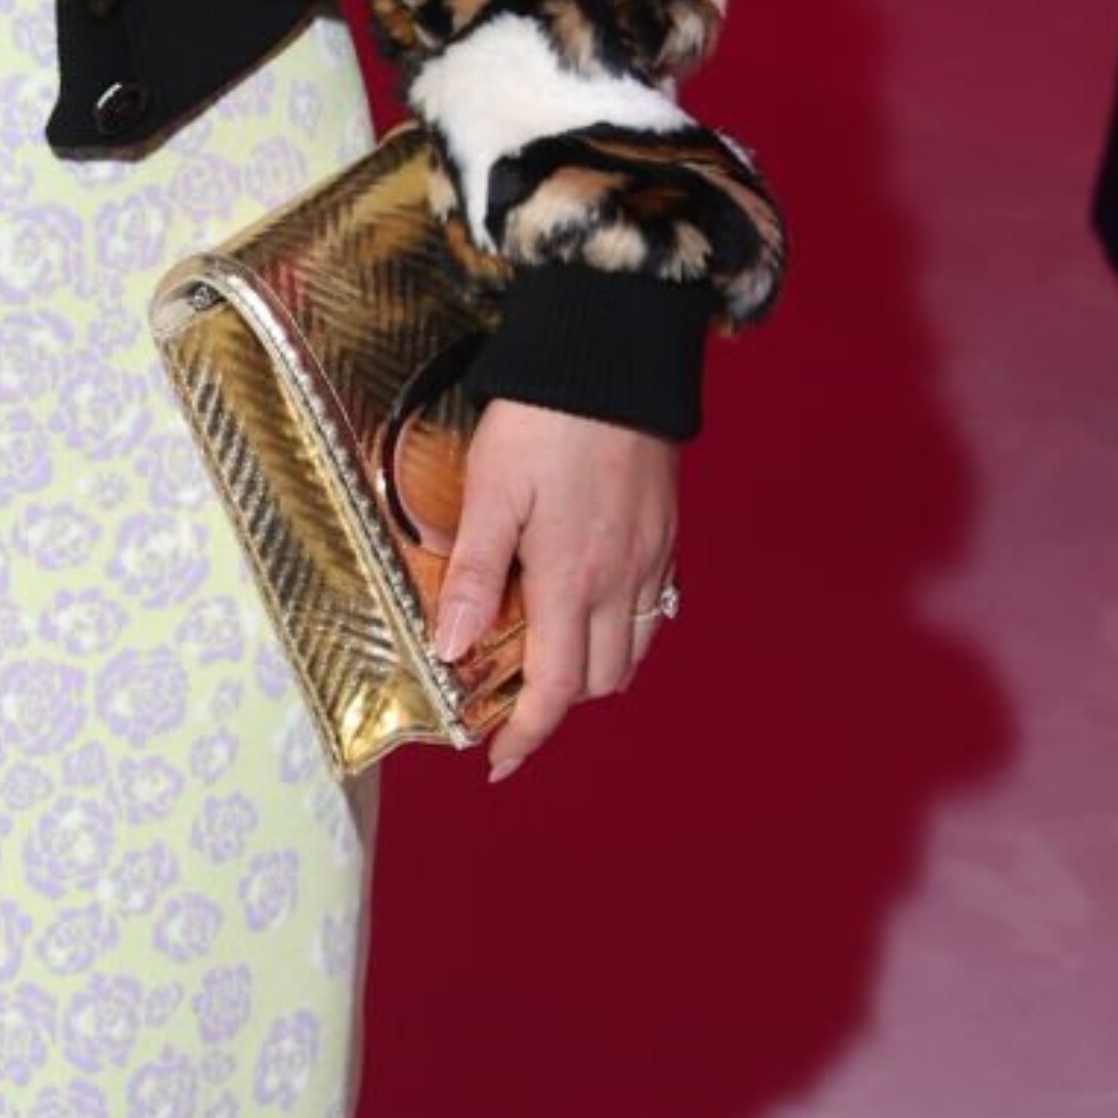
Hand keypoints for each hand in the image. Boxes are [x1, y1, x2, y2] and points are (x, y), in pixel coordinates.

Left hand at [430, 401, 682, 790]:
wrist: (613, 354)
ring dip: (593, 670)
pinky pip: (652, 608)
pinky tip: (586, 605)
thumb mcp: (489, 492)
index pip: (555, 689)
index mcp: (572, 579)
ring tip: (546, 655)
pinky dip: (621, 629)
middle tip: (509, 700)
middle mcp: (621, 581)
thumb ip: (473, 575)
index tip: (498, 763)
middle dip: (557, 706)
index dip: (526, 737)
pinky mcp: (665, 532)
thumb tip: (452, 650)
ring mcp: (652, 558)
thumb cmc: (545, 417)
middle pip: (600, 682)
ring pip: (633, 649)